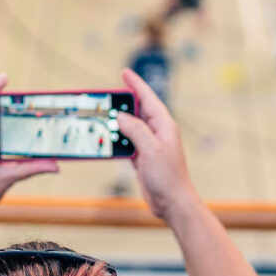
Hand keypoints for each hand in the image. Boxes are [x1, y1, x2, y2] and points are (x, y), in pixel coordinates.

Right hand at [115, 68, 198, 221]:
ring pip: (130, 128)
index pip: (148, 99)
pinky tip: (107, 140)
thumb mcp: (151, 149)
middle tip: (106, 96)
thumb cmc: (168, 177)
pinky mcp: (143, 158)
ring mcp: (150, 146)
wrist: (173, 203)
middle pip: (137, 111)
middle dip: (122, 103)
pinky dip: (117, 140)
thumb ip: (136, 130)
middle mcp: (158, 133)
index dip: (136, 84)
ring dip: (117, 124)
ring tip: (102, 117)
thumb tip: (121, 117)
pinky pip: (127, 143)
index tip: (124, 72)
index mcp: (164, 126)